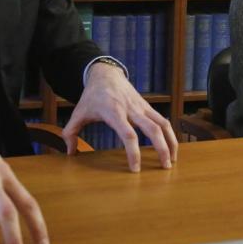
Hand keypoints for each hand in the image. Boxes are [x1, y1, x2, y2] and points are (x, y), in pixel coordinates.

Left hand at [63, 61, 178, 171]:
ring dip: (171, 141)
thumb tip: (70, 153)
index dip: (133, 153)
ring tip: (172, 159)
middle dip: (161, 149)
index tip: (136, 169)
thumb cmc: (92, 96)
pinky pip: (162, 119)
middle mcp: (131, 109)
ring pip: (162, 123)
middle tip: (165, 167)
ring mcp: (142, 107)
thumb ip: (71, 133)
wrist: (106, 74)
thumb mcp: (79, 112)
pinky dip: (169, 133)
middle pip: (152, 129)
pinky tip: (170, 146)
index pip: (128, 135)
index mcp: (114, 112)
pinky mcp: (147, 106)